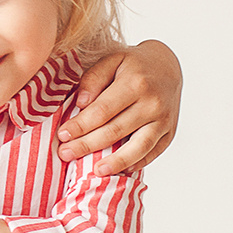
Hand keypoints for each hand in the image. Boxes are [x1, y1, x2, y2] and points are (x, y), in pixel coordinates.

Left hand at [57, 40, 181, 174]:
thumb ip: (94, 78)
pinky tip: (120, 170)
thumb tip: (81, 104)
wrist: (168, 67)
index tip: (62, 134)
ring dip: (116, 162)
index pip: (103, 110)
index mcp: (136, 83)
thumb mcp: (112, 60)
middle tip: (65, 154)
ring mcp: (163, 120)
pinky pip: (152, 153)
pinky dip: (136, 163)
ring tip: (96, 172)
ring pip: (138, 147)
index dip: (81, 125)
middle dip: (88, 145)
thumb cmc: (133, 65)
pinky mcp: (169, 133)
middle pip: (116, 130)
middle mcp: (152, 103)